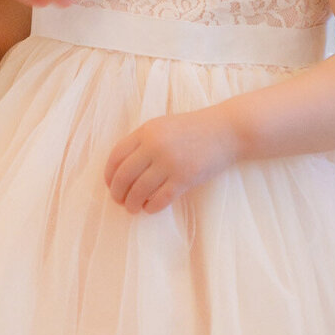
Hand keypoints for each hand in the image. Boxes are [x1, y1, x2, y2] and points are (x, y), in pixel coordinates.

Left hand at [104, 108, 240, 213]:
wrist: (224, 130)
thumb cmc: (192, 130)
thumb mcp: (163, 127)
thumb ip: (144, 142)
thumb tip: (123, 168)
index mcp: (147, 130)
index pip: (116, 155)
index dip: (109, 174)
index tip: (110, 184)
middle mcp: (154, 145)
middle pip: (124, 175)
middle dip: (117, 192)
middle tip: (119, 201)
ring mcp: (169, 162)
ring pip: (139, 190)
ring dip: (132, 203)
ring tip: (133, 208)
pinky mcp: (184, 178)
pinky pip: (160, 199)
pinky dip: (151, 207)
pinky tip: (150, 208)